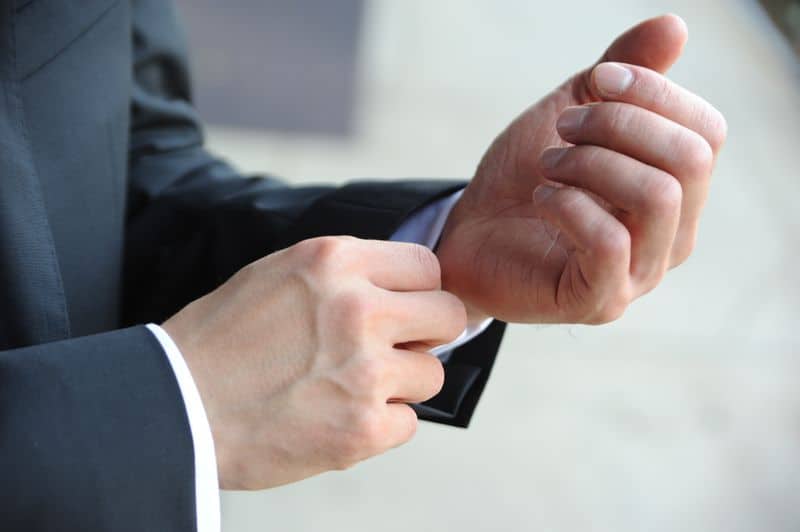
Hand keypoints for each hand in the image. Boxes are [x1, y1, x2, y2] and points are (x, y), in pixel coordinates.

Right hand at [162, 236, 465, 488]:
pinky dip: (381, 426)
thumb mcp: (278, 274)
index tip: (405, 309)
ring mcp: (365, 371)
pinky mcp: (363, 428)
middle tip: (394, 349)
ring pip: (433, 373)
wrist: (174, 408)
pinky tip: (339, 418)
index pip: (427, 266)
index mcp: (334, 262)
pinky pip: (409, 423)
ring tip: (352, 388)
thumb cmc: (220, 341)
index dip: (419, 290)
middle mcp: (357, 309)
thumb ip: (344, 274)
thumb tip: (401, 289)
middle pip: (448, 315)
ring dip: (402, 383)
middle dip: (427, 334)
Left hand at [436, 14, 726, 323]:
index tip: (595, 81)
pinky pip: (608, 242)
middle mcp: (673, 236)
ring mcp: (640, 273)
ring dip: (590, 163)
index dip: (654, 92)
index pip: (706, 132)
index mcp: (678, 190)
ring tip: (548, 164)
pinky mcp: (599, 300)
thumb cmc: (527, 177)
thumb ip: (620, 74)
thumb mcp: (573, 112)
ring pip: (656, 197)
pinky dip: (567, 204)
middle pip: (688, 160)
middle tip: (565, 127)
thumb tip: (674, 27)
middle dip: (618, 125)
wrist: (472, 235)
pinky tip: (540, 197)